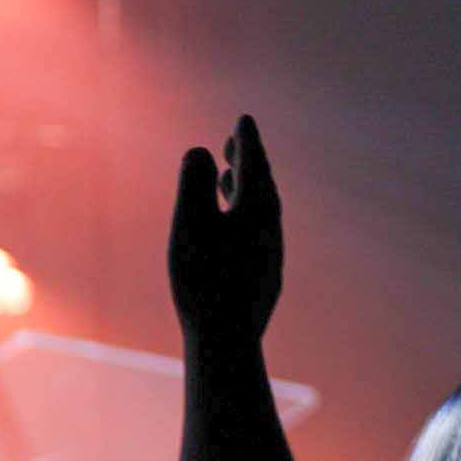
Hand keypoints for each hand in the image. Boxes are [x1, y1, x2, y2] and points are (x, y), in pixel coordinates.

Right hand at [168, 114, 282, 343]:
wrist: (228, 341)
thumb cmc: (203, 280)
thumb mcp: (190, 224)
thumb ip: (193, 183)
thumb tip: (198, 150)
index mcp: (256, 211)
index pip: (253, 165)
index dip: (247, 141)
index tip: (244, 119)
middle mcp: (271, 231)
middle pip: (261, 187)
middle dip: (248, 161)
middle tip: (236, 141)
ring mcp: (270, 257)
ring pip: (260, 213)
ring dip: (244, 190)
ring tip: (227, 178)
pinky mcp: (263, 280)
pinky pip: (256, 236)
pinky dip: (242, 218)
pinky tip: (228, 232)